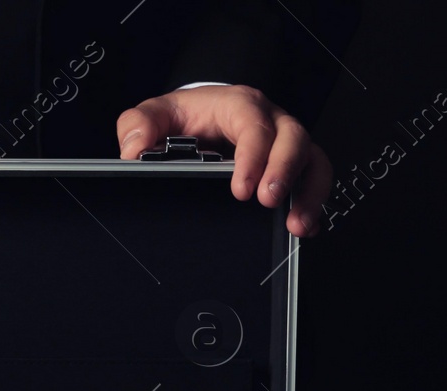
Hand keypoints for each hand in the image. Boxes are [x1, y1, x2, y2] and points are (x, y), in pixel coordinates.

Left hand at [116, 85, 332, 236]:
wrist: (201, 119)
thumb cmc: (185, 117)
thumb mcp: (157, 114)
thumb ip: (138, 125)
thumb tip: (134, 150)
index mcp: (238, 106)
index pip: (254, 124)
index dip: (253, 155)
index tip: (240, 188)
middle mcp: (270, 122)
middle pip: (294, 139)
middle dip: (285, 172)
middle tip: (269, 202)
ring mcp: (284, 146)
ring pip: (313, 161)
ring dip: (309, 194)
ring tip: (296, 226)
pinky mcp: (291, 168)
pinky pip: (313, 182)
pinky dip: (312, 206)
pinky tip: (303, 229)